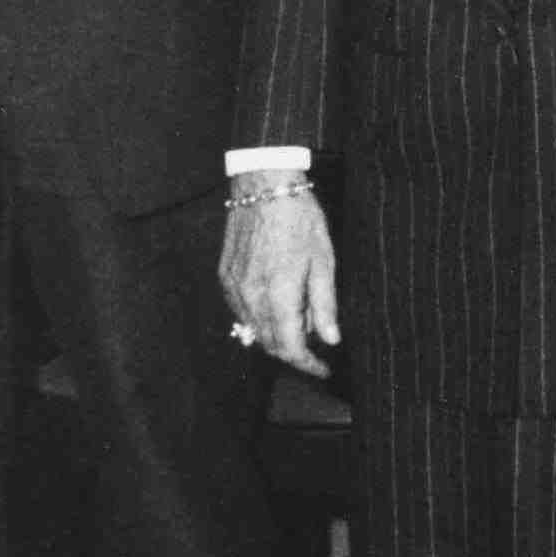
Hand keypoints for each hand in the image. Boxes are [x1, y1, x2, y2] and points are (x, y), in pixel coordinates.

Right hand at [219, 183, 339, 378]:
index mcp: (278, 294)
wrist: (264, 188)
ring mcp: (234, 288)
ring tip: (301, 324)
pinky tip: (278, 306)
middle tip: (316, 351)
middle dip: (293, 353)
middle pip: (270, 343)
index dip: (307, 364)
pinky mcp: (226, 277)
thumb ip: (324, 304)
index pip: (290, 347)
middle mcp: (251, 296)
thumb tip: (330, 339)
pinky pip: (242, 311)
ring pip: (254, 330)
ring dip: (276, 337)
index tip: (323, 369)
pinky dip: (261, 318)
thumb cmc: (300, 219)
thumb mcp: (324, 260)